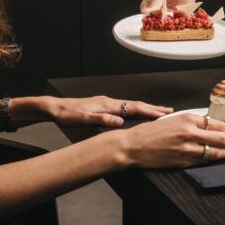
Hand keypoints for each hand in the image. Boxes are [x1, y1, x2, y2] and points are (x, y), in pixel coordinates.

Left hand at [44, 96, 171, 127]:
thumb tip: (120, 122)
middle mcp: (109, 101)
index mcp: (107, 105)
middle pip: (136, 104)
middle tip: (169, 112)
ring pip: (131, 105)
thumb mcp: (83, 120)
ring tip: (158, 113)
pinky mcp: (103, 106)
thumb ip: (102, 120)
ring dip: (146, 109)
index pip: (134, 108)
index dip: (150, 112)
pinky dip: (136, 110)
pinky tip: (136, 114)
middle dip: (153, 108)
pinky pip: (125, 107)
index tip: (164, 115)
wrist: (54, 108)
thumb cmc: (67, 114)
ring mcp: (106, 103)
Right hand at [118, 112, 224, 168]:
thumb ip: (191, 123)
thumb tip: (208, 127)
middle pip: (220, 137)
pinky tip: (221, 159)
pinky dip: (214, 160)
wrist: (134, 146)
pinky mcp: (183, 161)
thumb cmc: (150, 132)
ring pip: (215, 151)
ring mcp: (187, 148)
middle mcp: (189, 132)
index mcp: (187, 118)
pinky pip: (203, 161)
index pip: (215, 123)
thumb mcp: (173, 120)